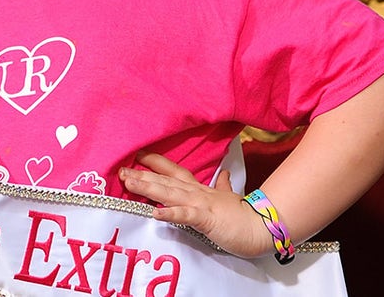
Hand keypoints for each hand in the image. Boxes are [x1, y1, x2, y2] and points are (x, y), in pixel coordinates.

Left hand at [119, 151, 268, 257]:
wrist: (262, 227)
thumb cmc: (243, 215)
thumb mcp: (229, 197)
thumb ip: (223, 186)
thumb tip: (223, 175)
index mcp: (200, 189)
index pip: (174, 172)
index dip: (156, 163)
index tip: (138, 155)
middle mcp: (197, 193)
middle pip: (165, 181)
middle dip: (142, 175)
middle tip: (120, 171)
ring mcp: (201, 204)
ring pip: (170, 193)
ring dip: (148, 187)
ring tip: (128, 183)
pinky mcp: (206, 219)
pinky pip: (185, 215)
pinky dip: (170, 213)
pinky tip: (154, 213)